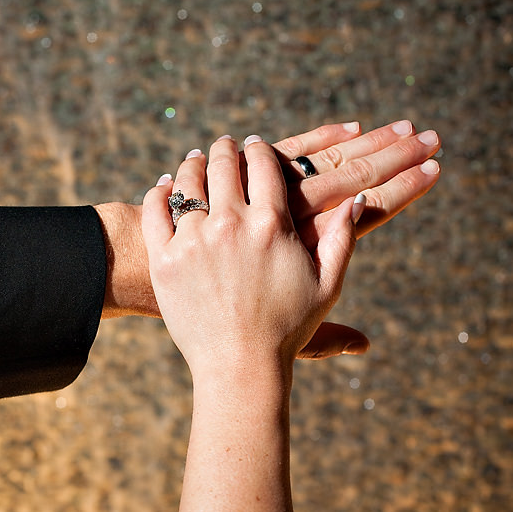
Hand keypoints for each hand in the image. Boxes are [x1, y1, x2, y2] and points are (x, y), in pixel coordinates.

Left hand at [141, 135, 361, 380]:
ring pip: (186, 181)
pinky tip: (164, 187)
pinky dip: (158, 192)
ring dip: (192, 164)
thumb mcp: (327, 285)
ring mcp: (193, 240)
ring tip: (195, 161)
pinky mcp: (165, 259)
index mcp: (272, 224)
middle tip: (224, 145)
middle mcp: (231, 224)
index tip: (254, 145)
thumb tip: (357, 199)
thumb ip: (342, 239)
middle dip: (225, 149)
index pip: (263, 165)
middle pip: (223, 164)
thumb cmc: (288, 328)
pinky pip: (154, 210)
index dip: (258, 149)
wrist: (239, 366)